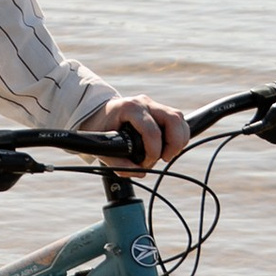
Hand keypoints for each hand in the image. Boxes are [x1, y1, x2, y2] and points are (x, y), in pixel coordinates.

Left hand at [75, 95, 189, 170]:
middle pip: (173, 119)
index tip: (145, 164)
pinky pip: (178, 120)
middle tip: (164, 159)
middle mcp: (143, 103)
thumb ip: (118, 164)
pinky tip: (168, 148)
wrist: (96, 115)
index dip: (153, 152)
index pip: (152, 131)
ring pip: (178, 118)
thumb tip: (140, 172)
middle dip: (173, 144)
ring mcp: (153, 104)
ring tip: (166, 154)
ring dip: (178, 140)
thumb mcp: (102, 148)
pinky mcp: (159, 109)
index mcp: (129, 108)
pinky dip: (178, 136)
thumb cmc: (100, 130)